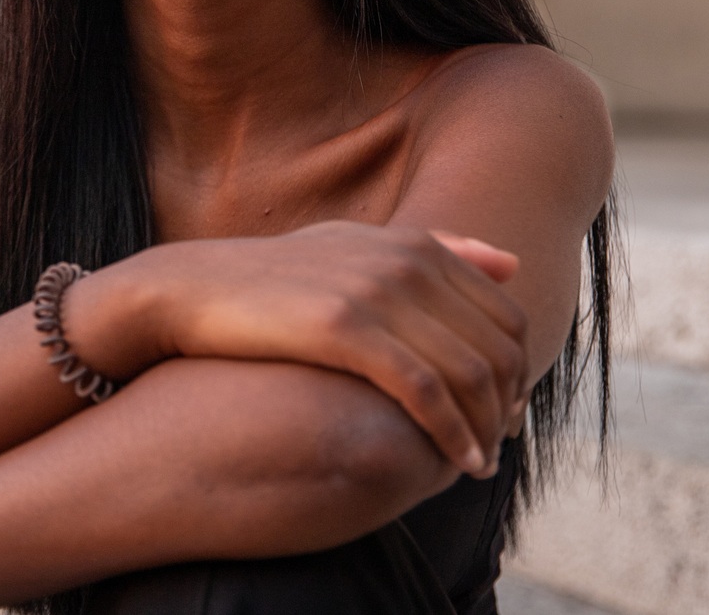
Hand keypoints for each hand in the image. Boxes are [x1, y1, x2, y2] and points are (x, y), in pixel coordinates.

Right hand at [75, 224, 529, 477]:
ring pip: (469, 374)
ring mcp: (378, 291)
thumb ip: (435, 249)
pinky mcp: (346, 328)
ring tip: (477, 464)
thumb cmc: (273, 279)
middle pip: (496, 348)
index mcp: (416, 245)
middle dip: (507, 405)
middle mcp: (406, 262)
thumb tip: (511, 263)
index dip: (517, 371)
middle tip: (498, 445)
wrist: (190, 289)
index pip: (505, 316)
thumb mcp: (354, 247)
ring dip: (485, 428)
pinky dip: (452, 432)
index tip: (506, 412)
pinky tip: (456, 462)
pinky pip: (426, 391)